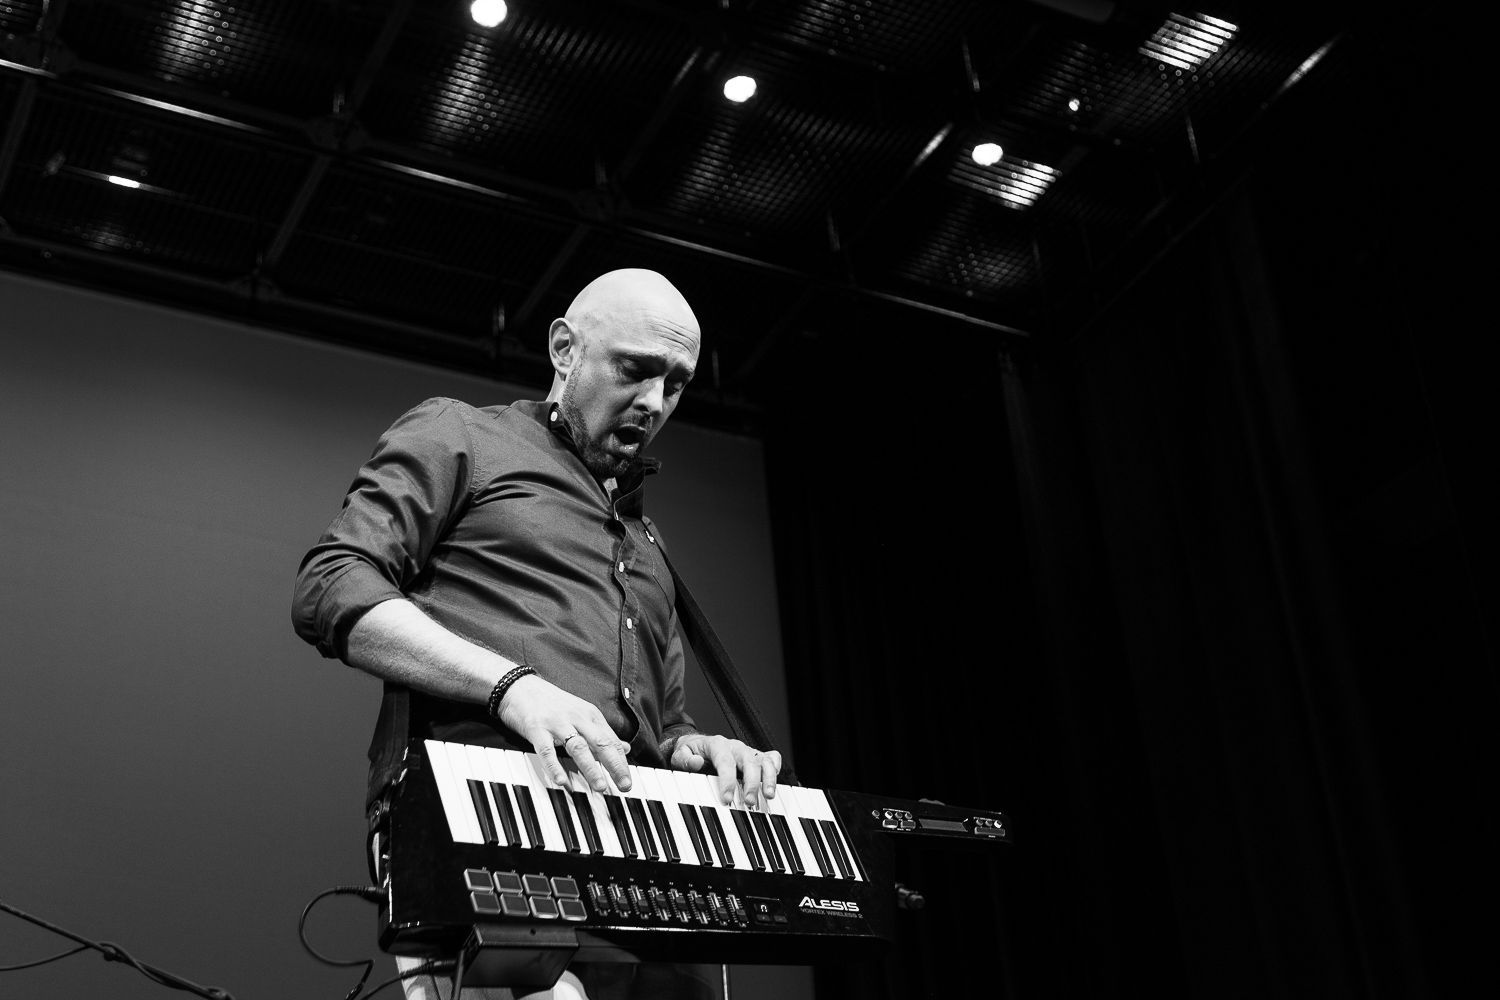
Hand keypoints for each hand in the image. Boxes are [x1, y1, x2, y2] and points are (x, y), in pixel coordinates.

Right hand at [497, 674, 632, 791]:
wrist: (519, 687)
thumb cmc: (552, 703)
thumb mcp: (581, 713)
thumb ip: (602, 733)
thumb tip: (626, 749)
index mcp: (590, 715)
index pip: (611, 741)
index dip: (622, 762)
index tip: (628, 781)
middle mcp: (576, 718)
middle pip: (600, 742)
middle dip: (614, 765)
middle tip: (624, 786)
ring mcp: (556, 723)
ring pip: (578, 747)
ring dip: (591, 767)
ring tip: (600, 786)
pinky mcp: (536, 729)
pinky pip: (547, 751)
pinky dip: (554, 766)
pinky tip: (561, 781)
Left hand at [670, 734, 781, 809]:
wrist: (699, 744)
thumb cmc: (692, 752)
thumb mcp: (680, 754)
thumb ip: (684, 759)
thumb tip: (695, 762)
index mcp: (717, 744)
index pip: (725, 761)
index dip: (727, 780)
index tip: (726, 798)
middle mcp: (735, 747)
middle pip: (749, 760)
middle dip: (751, 783)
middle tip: (749, 801)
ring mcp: (747, 751)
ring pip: (764, 760)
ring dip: (768, 778)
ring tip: (768, 795)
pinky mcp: (756, 756)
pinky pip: (772, 757)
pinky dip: (776, 767)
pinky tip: (773, 781)